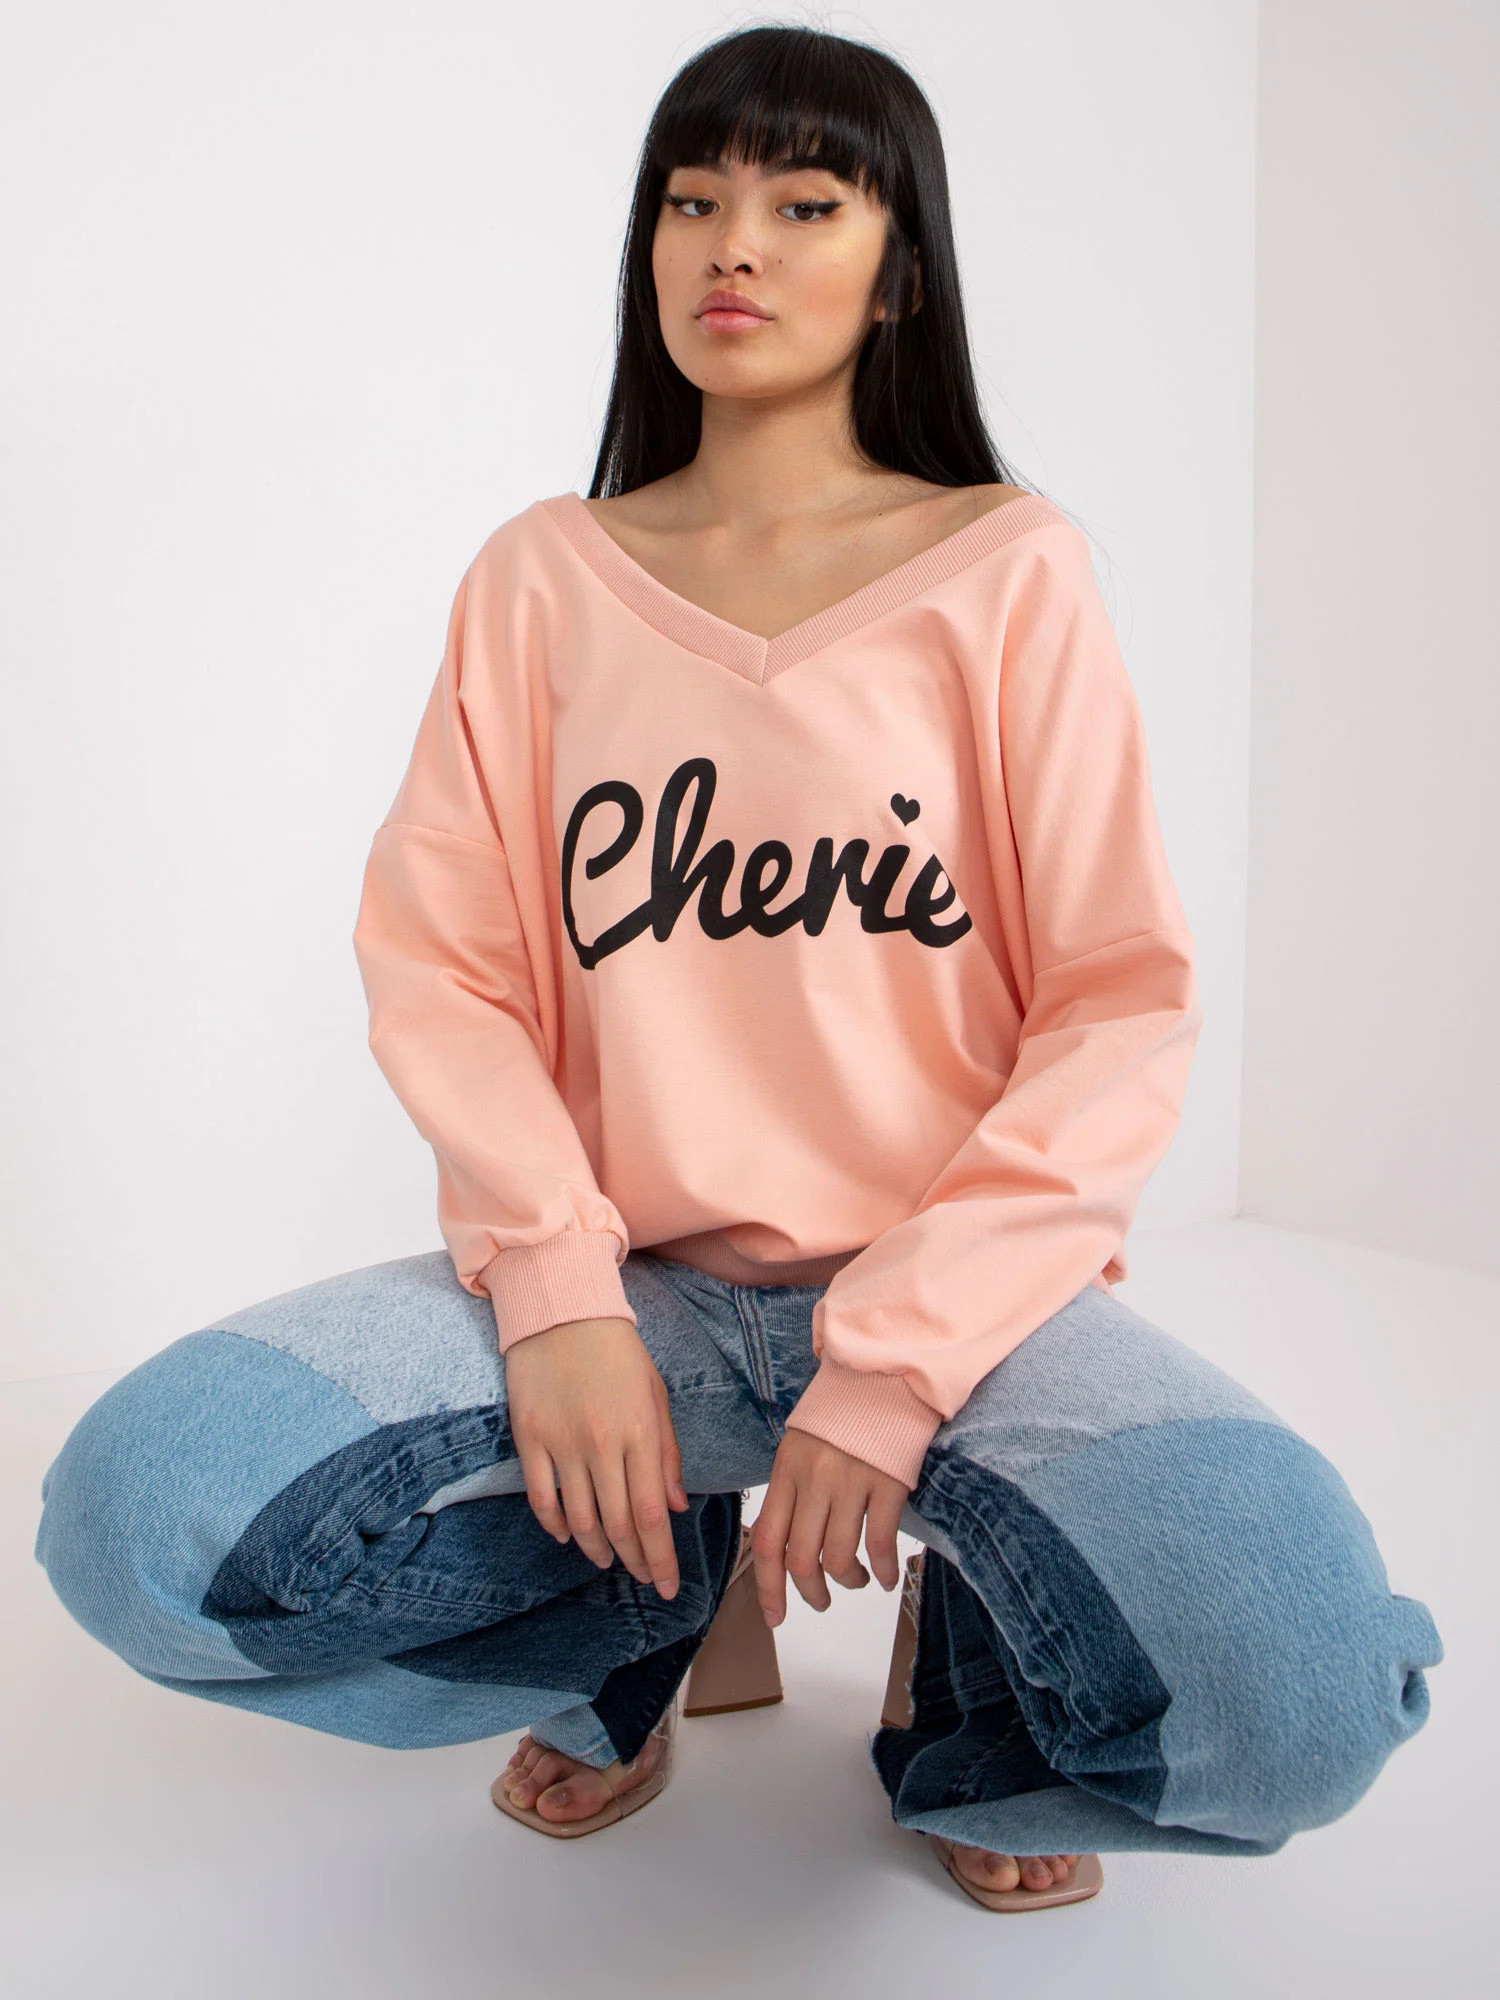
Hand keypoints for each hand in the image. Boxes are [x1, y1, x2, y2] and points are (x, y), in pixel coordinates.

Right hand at [503, 1316, 689, 1599]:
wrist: (563, 1310)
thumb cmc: (618, 1352)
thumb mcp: (656, 1395)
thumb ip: (667, 1454)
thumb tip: (674, 1508)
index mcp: (640, 1431)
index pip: (652, 1514)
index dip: (660, 1557)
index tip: (667, 1585)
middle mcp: (602, 1443)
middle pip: (620, 1523)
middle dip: (636, 1561)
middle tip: (645, 1580)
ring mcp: (562, 1442)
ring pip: (581, 1518)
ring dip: (598, 1549)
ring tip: (609, 1561)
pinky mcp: (530, 1437)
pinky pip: (542, 1497)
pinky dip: (556, 1525)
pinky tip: (569, 1536)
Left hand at [750, 1429, 907, 1627]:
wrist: (884, 1374)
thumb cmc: (842, 1414)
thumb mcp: (800, 1445)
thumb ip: (790, 1490)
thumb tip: (783, 1547)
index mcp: (786, 1470)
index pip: (767, 1542)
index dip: (768, 1588)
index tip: (774, 1616)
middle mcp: (813, 1478)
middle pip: (800, 1558)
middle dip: (810, 1593)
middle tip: (820, 1601)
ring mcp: (850, 1480)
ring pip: (839, 1558)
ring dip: (848, 1582)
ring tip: (857, 1580)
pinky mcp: (887, 1483)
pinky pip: (880, 1543)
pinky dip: (883, 1570)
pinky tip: (886, 1576)